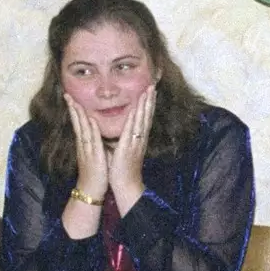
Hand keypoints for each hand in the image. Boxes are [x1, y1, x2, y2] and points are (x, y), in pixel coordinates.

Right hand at [63, 93, 109, 200]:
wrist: (90, 191)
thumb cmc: (94, 175)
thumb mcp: (93, 156)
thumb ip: (93, 145)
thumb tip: (95, 135)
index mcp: (84, 145)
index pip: (78, 124)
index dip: (75, 111)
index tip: (71, 98)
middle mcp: (83, 145)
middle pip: (77, 123)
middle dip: (72, 108)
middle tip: (67, 94)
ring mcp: (87, 150)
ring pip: (82, 129)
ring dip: (79, 115)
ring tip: (74, 102)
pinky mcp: (94, 157)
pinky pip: (93, 141)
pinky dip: (92, 130)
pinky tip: (91, 121)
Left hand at [107, 84, 155, 201]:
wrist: (126, 185)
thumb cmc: (122, 169)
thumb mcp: (122, 150)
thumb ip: (121, 139)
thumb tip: (117, 130)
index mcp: (138, 139)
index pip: (144, 118)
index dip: (147, 105)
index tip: (149, 92)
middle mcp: (140, 139)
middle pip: (146, 115)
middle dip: (149, 100)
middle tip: (152, 85)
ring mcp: (136, 142)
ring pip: (142, 119)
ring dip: (145, 105)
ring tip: (148, 91)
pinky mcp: (129, 147)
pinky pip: (132, 130)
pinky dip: (135, 118)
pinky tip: (137, 109)